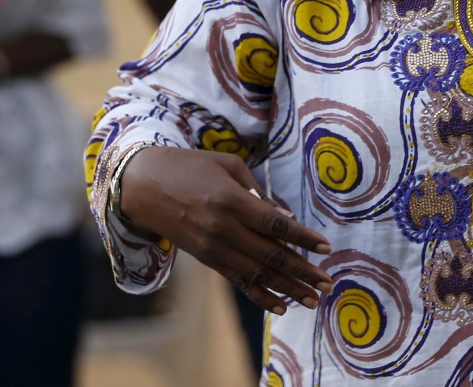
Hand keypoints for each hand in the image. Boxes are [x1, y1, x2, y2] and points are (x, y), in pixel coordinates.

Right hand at [119, 147, 333, 315]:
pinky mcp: (207, 259)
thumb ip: (257, 192)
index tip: (325, 248)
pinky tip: (282, 306)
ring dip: (289, 289)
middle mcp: (224, 230)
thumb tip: (285, 219)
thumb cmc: (190, 167)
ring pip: (258, 275)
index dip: (303, 238)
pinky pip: (239, 281)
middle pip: (272, 256)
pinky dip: (261, 295)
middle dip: (303, 272)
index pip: (276, 226)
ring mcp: (214, 248)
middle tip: (328, 283)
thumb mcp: (227, 165)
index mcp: (232, 201)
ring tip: (313, 299)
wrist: (143, 187)